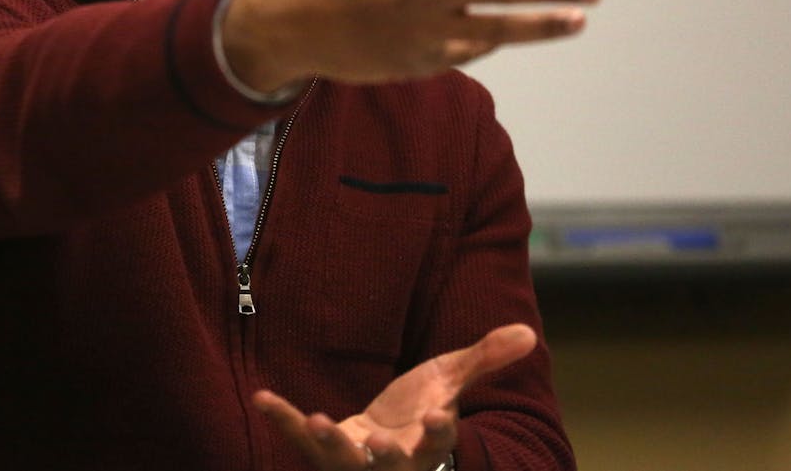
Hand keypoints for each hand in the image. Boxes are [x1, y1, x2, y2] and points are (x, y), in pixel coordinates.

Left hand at [252, 323, 536, 469]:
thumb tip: (527, 333)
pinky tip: (263, 398)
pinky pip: (299, 440)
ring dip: (328, 443)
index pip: (439, 442)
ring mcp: (355, 461)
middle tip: (377, 444)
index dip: (439, 430)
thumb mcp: (451, 380)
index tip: (438, 414)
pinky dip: (282, 420)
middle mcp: (393, 461)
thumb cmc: (422, 409)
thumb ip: (485, 358)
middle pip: (389, 466)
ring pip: (341, 461)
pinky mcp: (324, 450)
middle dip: (384, 457)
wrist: (389, 438)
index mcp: (429, 443)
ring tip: (315, 420)